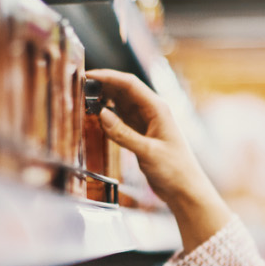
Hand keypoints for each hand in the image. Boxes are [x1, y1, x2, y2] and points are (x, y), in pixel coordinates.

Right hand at [86, 69, 230, 250]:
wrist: (185, 190)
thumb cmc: (175, 170)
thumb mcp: (147, 152)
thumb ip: (123, 134)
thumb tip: (101, 114)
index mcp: (157, 109)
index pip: (129, 84)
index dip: (108, 77)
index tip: (87, 76)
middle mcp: (151, 111)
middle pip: (123, 90)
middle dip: (102, 85)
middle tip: (80, 86)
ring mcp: (146, 122)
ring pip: (121, 103)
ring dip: (104, 99)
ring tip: (84, 99)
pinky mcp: (140, 134)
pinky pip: (121, 119)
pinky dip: (108, 115)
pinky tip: (96, 116)